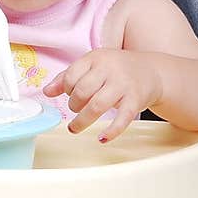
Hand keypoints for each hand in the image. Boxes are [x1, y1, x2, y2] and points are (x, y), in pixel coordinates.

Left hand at [43, 48, 162, 140]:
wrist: (151, 71)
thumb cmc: (116, 69)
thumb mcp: (92, 66)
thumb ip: (68, 77)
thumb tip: (46, 91)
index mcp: (96, 58)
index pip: (71, 75)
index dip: (65, 89)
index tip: (69, 95)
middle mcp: (110, 70)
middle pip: (82, 91)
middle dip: (73, 105)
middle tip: (75, 110)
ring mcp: (123, 85)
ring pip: (97, 105)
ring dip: (82, 120)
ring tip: (75, 127)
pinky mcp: (135, 100)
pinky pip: (122, 118)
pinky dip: (112, 131)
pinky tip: (102, 138)